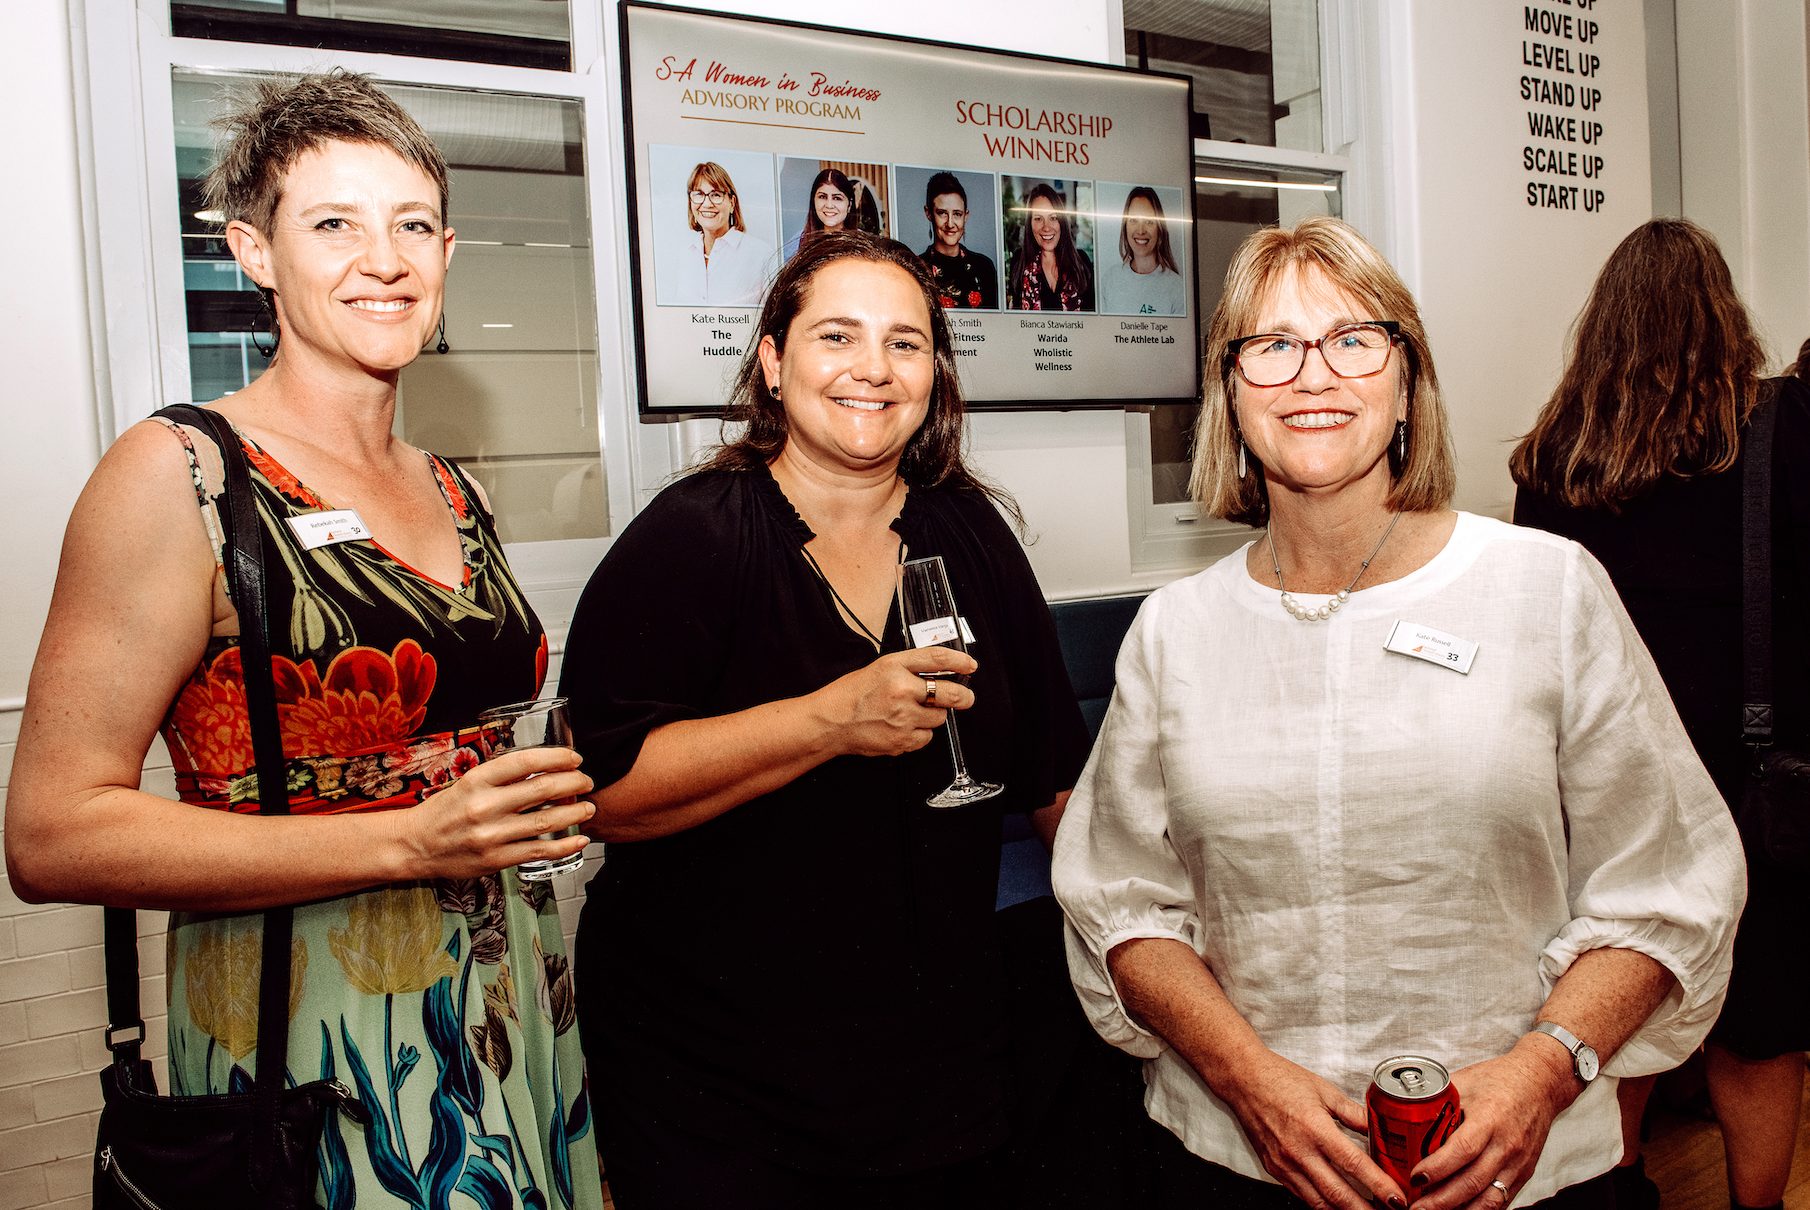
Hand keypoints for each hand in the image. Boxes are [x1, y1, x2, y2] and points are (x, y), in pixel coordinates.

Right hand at [399, 746, 594, 879]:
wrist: (415, 845)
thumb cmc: (445, 811)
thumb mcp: (467, 783)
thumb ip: (501, 778)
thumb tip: (544, 768)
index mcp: (477, 780)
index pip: (526, 761)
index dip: (558, 756)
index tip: (574, 758)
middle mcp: (485, 805)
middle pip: (543, 788)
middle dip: (574, 782)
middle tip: (586, 781)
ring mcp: (491, 834)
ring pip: (547, 820)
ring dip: (575, 812)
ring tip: (589, 807)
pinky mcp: (496, 859)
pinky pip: (539, 851)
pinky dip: (565, 845)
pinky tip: (580, 839)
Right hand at [813, 647, 977, 757]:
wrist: (830, 722)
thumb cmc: (851, 694)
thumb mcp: (879, 668)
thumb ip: (909, 668)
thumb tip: (940, 673)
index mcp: (894, 667)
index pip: (936, 659)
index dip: (959, 661)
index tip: (970, 666)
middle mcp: (901, 691)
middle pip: (949, 694)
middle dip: (963, 697)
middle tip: (966, 698)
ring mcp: (903, 718)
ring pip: (939, 718)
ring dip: (933, 716)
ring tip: (912, 713)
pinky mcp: (902, 740)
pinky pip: (926, 737)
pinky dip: (920, 733)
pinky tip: (904, 727)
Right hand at [1219, 1049, 1406, 1209]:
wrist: (1243, 1080)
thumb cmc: (1281, 1080)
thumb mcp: (1325, 1091)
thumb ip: (1355, 1113)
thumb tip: (1381, 1130)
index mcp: (1315, 1128)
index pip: (1354, 1164)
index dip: (1380, 1185)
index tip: (1398, 1198)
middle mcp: (1299, 1151)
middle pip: (1339, 1193)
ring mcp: (1285, 1165)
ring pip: (1320, 1202)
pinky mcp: (1275, 1170)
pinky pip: (1303, 1195)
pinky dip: (1324, 1205)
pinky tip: (1338, 1205)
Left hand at [1406, 1039, 1574, 1209]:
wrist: (1540, 1084)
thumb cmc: (1498, 1080)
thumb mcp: (1464, 1083)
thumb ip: (1438, 1103)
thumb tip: (1403, 1118)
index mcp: (1490, 1118)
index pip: (1462, 1149)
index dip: (1437, 1168)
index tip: (1414, 1177)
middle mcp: (1507, 1145)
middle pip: (1472, 1181)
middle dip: (1441, 1200)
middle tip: (1415, 1208)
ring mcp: (1518, 1163)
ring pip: (1488, 1198)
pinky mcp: (1524, 1174)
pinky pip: (1501, 1200)